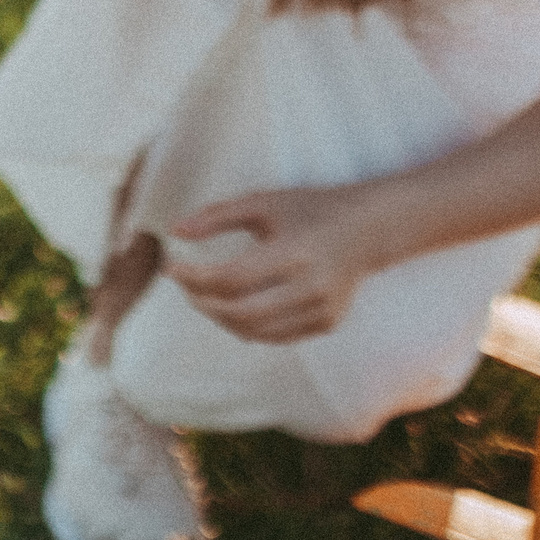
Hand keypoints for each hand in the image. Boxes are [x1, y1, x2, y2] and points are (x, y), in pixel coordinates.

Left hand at [161, 182, 392, 344]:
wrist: (369, 230)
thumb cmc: (310, 210)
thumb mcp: (263, 202)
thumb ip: (216, 216)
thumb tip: (174, 231)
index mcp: (294, 253)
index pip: (230, 279)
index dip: (193, 277)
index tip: (171, 266)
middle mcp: (311, 287)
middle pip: (240, 313)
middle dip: (202, 303)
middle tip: (185, 287)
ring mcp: (322, 310)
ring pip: (255, 332)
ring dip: (220, 318)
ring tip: (204, 297)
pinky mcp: (327, 323)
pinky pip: (275, 336)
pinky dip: (248, 327)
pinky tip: (233, 307)